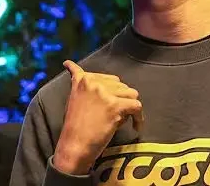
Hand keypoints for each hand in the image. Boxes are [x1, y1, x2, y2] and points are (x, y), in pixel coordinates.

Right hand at [53, 60, 143, 174]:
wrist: (74, 147)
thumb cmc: (74, 127)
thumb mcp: (73, 97)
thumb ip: (80, 83)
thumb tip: (70, 64)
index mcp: (83, 79)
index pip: (107, 78)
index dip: (113, 92)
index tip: (110, 103)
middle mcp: (93, 82)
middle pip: (121, 85)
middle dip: (121, 100)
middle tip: (113, 116)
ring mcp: (104, 93)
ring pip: (131, 94)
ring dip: (129, 107)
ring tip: (121, 120)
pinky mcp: (115, 106)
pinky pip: (137, 106)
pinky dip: (139, 118)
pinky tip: (135, 127)